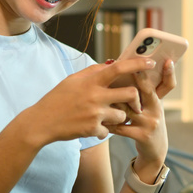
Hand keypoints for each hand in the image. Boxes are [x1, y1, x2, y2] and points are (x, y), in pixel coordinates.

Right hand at [23, 57, 157, 145]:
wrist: (41, 122)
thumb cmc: (57, 99)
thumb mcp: (72, 80)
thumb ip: (93, 72)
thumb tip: (111, 63)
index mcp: (91, 81)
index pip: (119, 68)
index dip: (138, 64)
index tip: (151, 62)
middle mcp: (95, 96)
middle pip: (131, 93)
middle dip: (136, 99)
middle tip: (134, 102)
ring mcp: (95, 114)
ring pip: (123, 114)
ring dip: (119, 116)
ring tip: (105, 116)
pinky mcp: (93, 130)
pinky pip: (110, 130)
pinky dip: (104, 130)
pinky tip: (91, 127)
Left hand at [105, 59, 175, 173]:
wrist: (154, 151)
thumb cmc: (147, 123)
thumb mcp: (151, 107)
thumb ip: (143, 92)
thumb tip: (130, 70)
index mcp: (158, 100)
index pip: (168, 84)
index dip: (169, 73)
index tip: (167, 60)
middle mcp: (157, 110)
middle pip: (147, 90)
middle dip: (139, 78)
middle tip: (131, 68)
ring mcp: (150, 123)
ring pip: (128, 107)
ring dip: (113, 102)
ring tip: (99, 95)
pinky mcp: (142, 135)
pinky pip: (121, 126)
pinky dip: (108, 122)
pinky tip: (99, 119)